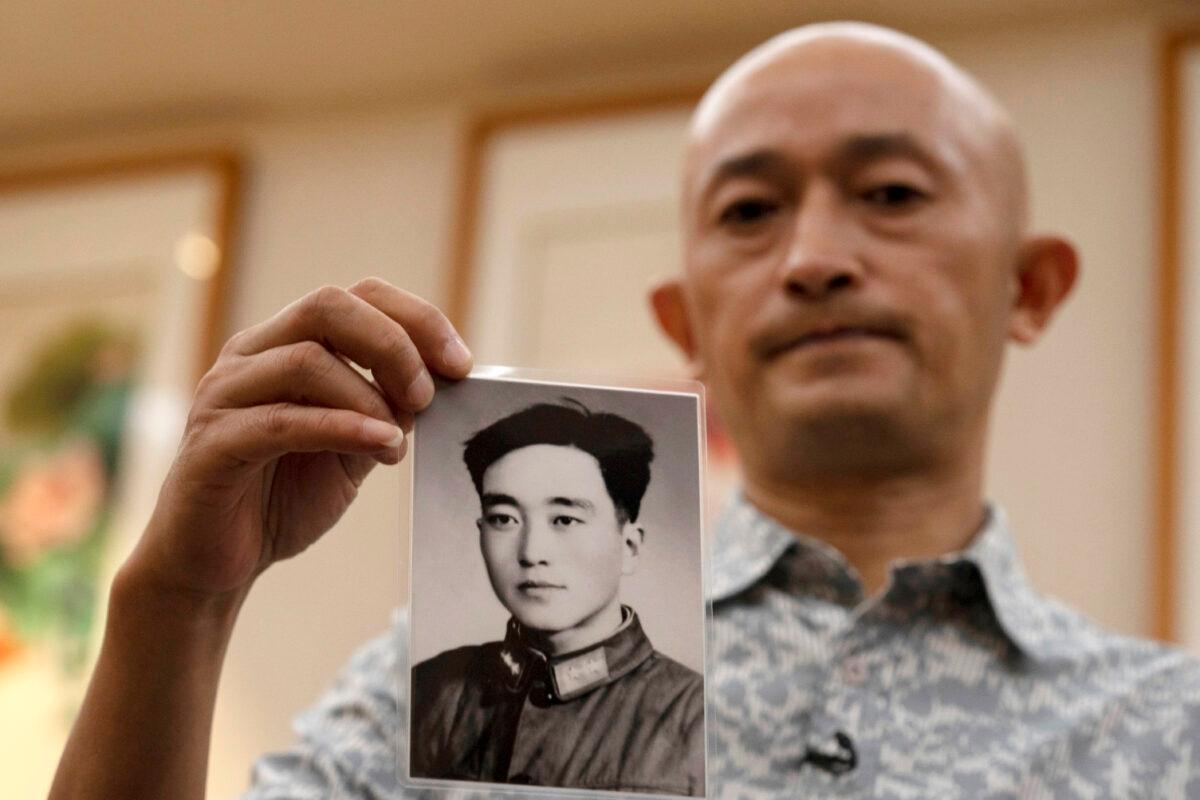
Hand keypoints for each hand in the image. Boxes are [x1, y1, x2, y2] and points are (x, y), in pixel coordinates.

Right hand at [125, 278, 471, 598]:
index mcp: (286, 343)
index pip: (358, 296)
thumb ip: (387, 411)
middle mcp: (251, 354)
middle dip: (394, 345)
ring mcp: (224, 394)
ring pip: (307, 360)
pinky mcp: (211, 443)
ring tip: (398, 441)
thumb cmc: (283, 497)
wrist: (219, 563)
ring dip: (371, 398)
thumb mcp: (354, 447)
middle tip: (426, 396)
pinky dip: (342, 428)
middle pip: (328, 305)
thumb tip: (440, 383)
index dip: (417, 320)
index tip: (460, 364)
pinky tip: (380, 446)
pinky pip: (282, 422)